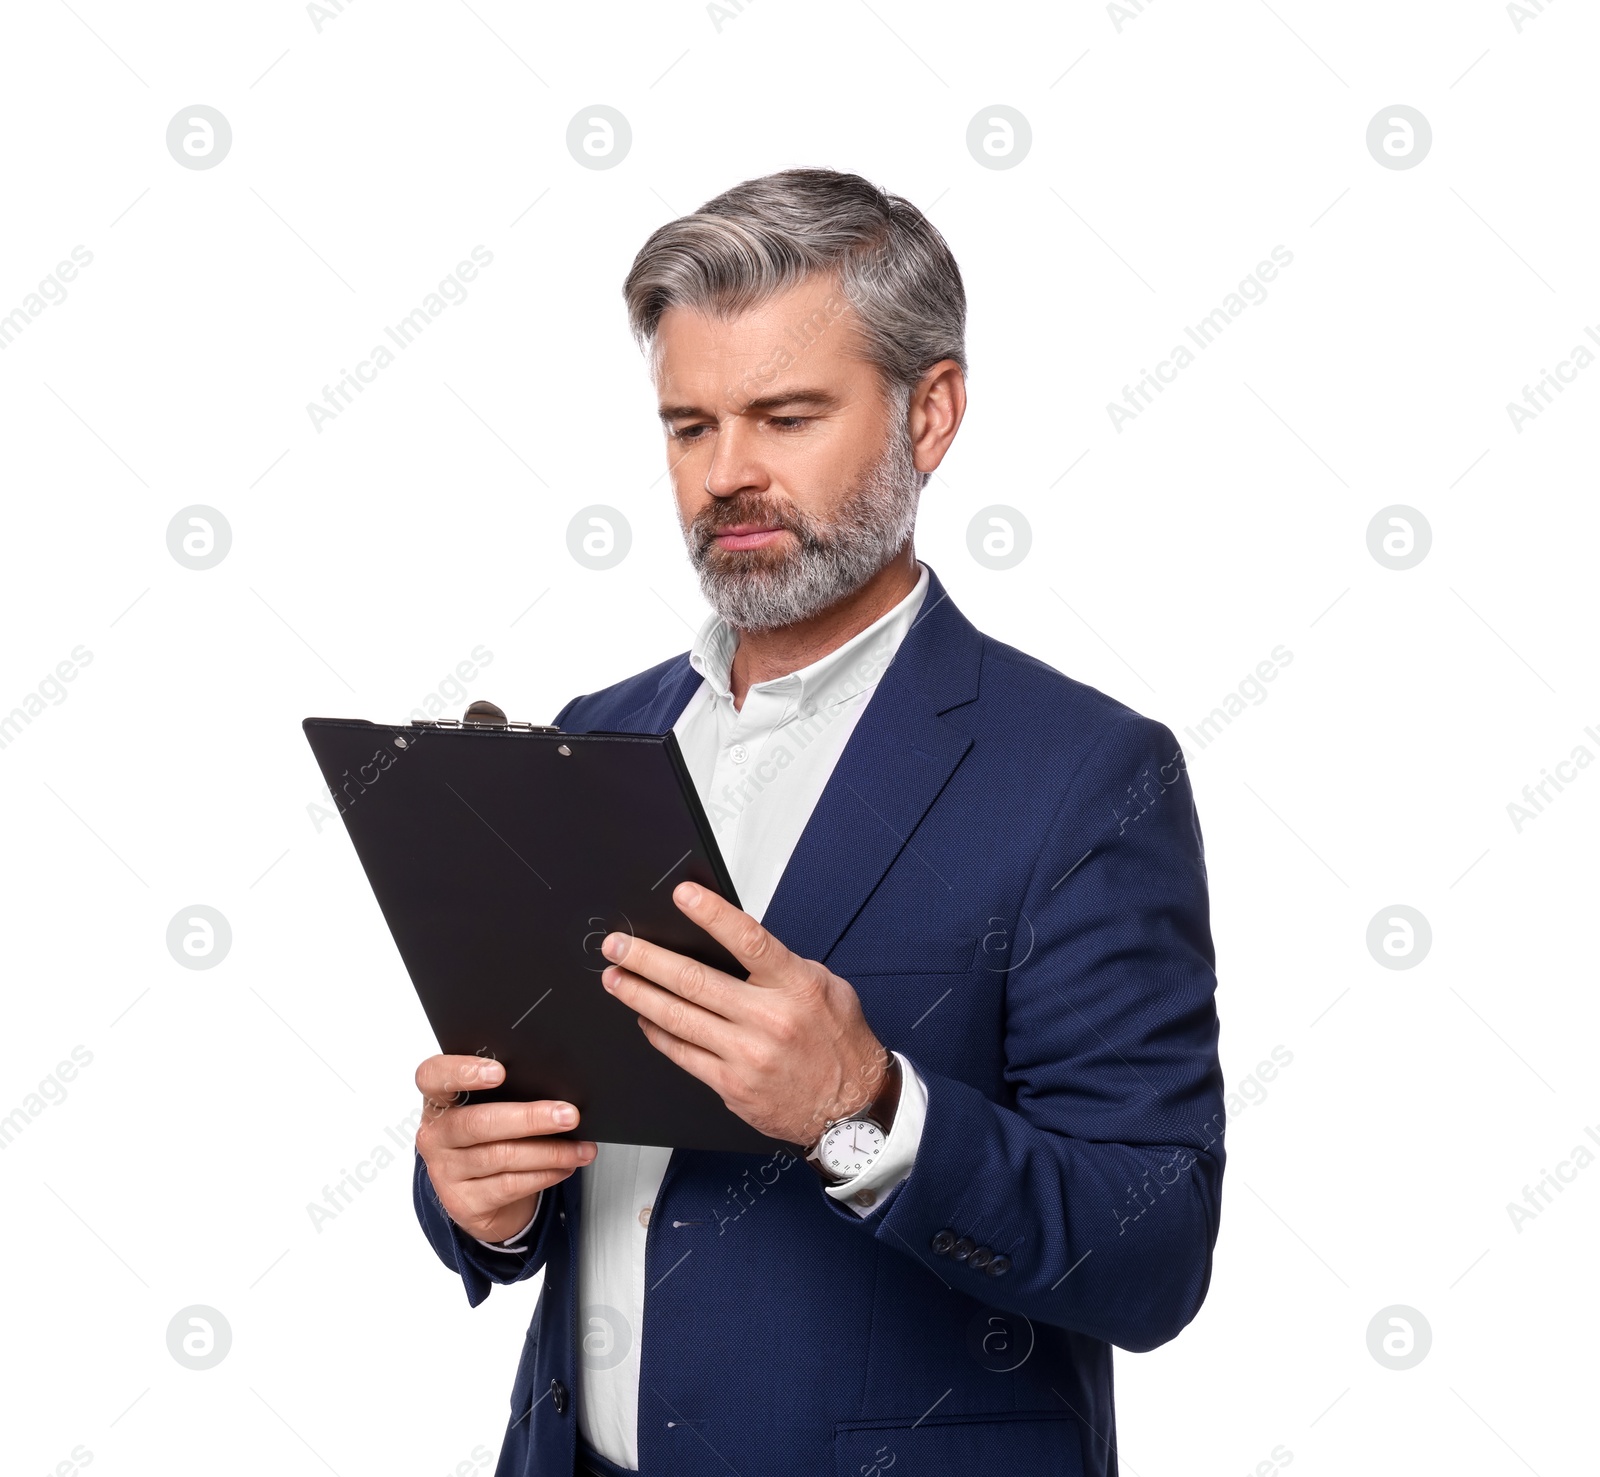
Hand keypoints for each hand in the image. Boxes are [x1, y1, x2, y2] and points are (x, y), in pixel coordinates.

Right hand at [413, 1055, 596, 1242]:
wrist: (482, 1195)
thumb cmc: (491, 1137)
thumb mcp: (490, 1108)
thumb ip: (508, 1092)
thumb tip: (557, 1087)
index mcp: (439, 1100)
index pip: (433, 1077)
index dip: (462, 1071)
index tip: (500, 1072)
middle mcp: (435, 1135)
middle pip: (478, 1122)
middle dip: (530, 1118)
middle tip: (568, 1115)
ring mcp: (445, 1172)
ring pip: (501, 1157)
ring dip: (550, 1152)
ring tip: (580, 1148)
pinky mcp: (463, 1202)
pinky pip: (509, 1186)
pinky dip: (544, 1175)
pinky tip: (564, 1167)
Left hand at [599, 881, 891, 1146]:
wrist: (852, 1110)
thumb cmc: (839, 1043)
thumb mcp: (827, 988)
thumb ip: (782, 966)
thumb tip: (734, 943)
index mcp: (795, 986)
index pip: (748, 940)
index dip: (712, 915)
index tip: (682, 895)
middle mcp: (769, 1019)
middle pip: (695, 981)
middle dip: (647, 960)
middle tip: (618, 946)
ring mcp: (747, 1055)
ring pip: (679, 1018)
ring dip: (640, 995)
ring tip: (616, 978)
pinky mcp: (731, 1085)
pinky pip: (683, 1054)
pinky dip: (658, 1033)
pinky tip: (644, 1019)